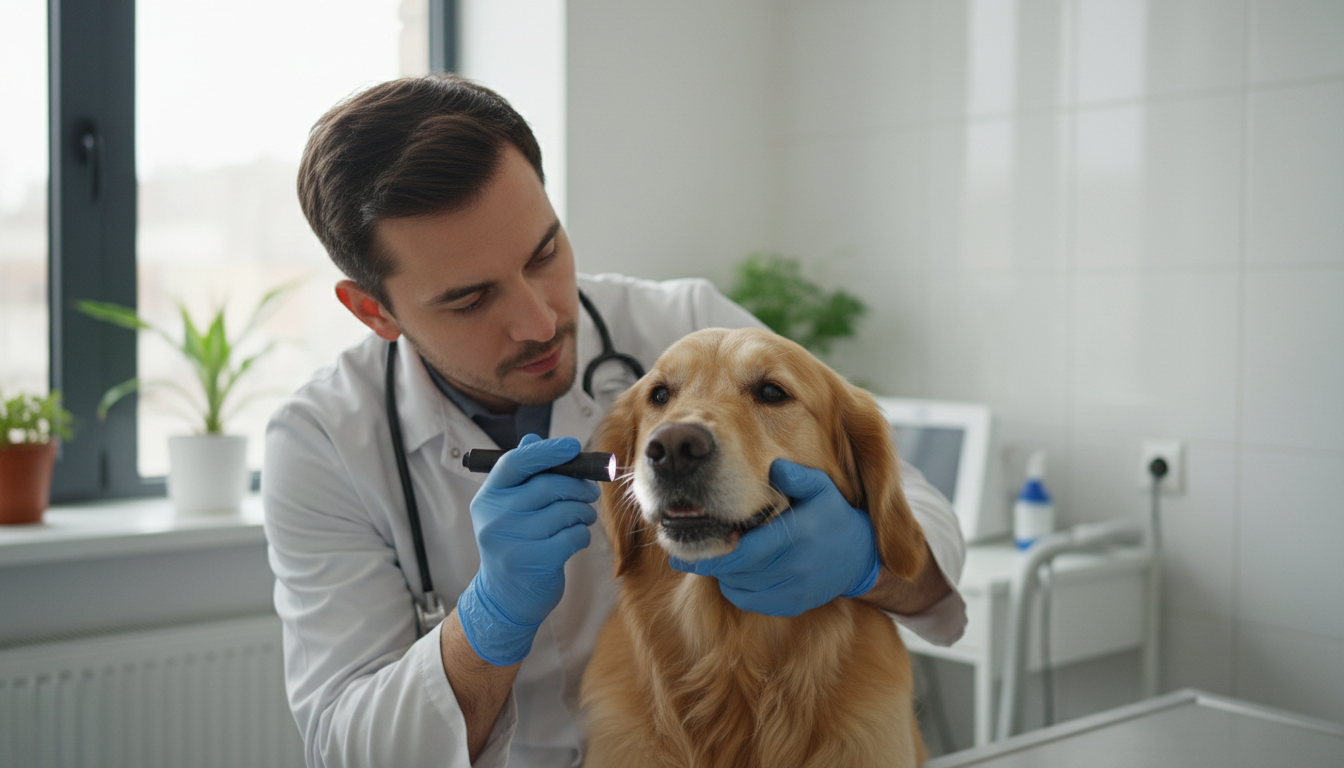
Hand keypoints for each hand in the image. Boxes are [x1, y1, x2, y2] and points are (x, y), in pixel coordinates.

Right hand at [457, 434, 599, 664]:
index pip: (516, 462)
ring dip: (582, 512)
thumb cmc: (514, 543)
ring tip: (581, 517)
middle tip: (590, 492)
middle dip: (578, 486)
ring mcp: (513, 541)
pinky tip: (575, 539)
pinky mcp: (534, 562)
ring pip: (566, 511)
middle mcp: (495, 518)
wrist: (504, 597)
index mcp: (488, 498)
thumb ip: (522, 476)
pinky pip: (573, 536)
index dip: (548, 451)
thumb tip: (533, 438)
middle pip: (549, 485)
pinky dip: (581, 534)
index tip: (574, 447)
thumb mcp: (508, 509)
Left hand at [668, 459, 879, 616]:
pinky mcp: (792, 605)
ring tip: (710, 559)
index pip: (745, 551)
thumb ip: (794, 476)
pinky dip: (735, 589)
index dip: (715, 551)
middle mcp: (795, 568)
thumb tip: (772, 467)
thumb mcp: (820, 488)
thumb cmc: (833, 515)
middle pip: (738, 572)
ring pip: (740, 589)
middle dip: (709, 563)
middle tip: (682, 555)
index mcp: (796, 537)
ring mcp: (794, 590)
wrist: (860, 557)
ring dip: (722, 575)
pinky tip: (733, 573)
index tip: (689, 545)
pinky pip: (751, 602)